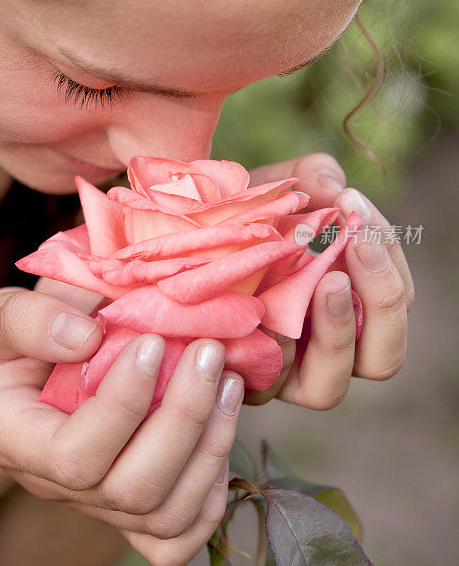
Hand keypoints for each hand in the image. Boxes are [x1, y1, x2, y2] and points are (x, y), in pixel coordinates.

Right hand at [0, 285, 242, 565]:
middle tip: (208, 352)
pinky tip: (221, 430)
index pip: (73, 455)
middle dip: (184, 419)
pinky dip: (211, 495)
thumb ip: (30, 320)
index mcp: (17, 442)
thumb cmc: (8, 347)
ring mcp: (99, 506)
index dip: (123, 404)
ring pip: (166, 515)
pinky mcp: (131, 510)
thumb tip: (87, 337)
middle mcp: (58, 488)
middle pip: (132, 490)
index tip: (152, 342)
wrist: (13, 387)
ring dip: (211, 447)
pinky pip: (177, 537)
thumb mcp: (0, 318)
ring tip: (228, 381)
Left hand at [245, 152, 413, 409]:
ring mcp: (280, 375)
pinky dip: (269, 350)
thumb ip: (310, 179)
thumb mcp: (274, 188)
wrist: (169, 235)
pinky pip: (264, 385)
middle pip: (383, 357)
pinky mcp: (238, 382)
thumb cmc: (231, 218)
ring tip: (324, 280)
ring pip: (329, 387)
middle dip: (381, 299)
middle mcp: (321, 349)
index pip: (395, 300)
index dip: (388, 255)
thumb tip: (334, 187)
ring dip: (335, 333)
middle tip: (356, 245)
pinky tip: (259, 307)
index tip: (352, 202)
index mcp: (346, 306)